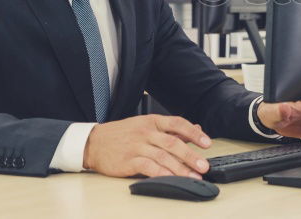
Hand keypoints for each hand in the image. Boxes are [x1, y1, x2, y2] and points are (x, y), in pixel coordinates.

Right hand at [83, 114, 211, 178]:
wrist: (93, 142)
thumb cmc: (122, 134)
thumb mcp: (146, 125)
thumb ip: (171, 129)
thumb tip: (196, 128)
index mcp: (152, 121)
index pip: (178, 123)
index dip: (194, 133)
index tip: (207, 143)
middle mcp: (145, 132)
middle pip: (172, 143)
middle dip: (191, 155)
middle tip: (204, 165)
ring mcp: (136, 146)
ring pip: (162, 156)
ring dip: (180, 168)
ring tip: (193, 176)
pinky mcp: (128, 161)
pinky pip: (148, 167)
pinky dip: (161, 173)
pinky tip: (171, 179)